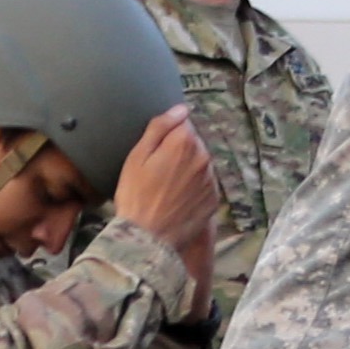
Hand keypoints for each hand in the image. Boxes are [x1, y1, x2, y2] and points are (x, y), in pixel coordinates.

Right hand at [115, 106, 221, 276]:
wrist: (148, 239)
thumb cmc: (136, 197)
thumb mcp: (137, 157)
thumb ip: (160, 127)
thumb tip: (180, 109)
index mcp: (184, 141)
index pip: (182, 123)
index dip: (167, 136)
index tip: (155, 151)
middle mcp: (204, 157)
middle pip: (193, 144)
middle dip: (179, 151)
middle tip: (158, 172)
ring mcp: (211, 180)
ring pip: (200, 164)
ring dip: (188, 170)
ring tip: (167, 189)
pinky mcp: (213, 200)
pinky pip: (204, 185)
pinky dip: (194, 188)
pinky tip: (177, 200)